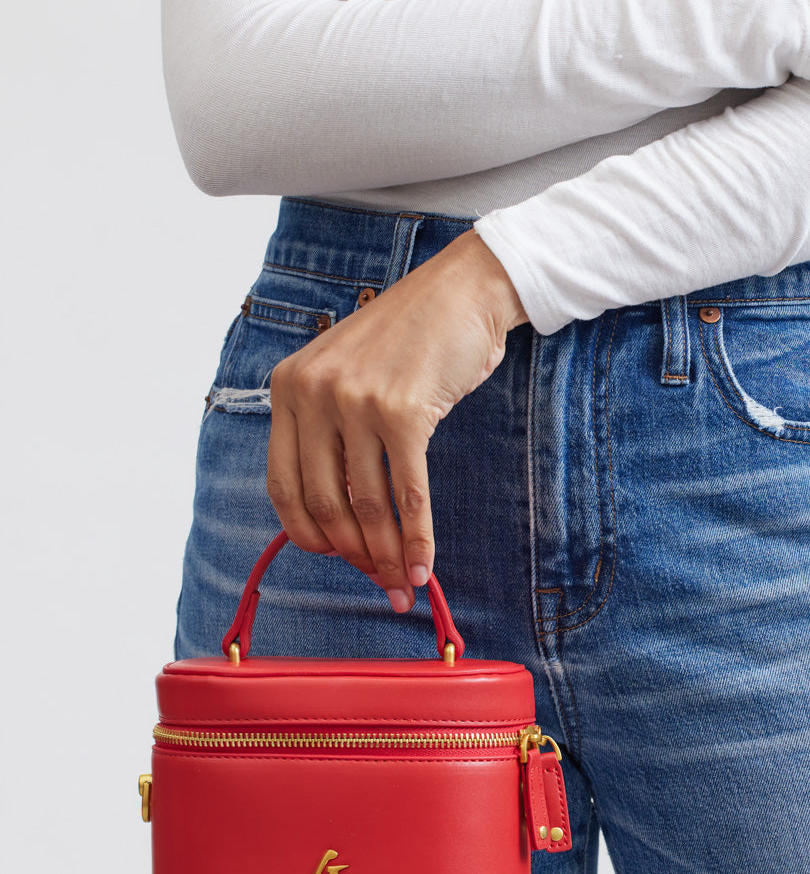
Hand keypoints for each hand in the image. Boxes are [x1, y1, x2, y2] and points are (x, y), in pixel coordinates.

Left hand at [265, 229, 527, 608]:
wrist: (464, 293)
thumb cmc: (412, 337)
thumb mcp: (347, 371)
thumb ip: (330, 428)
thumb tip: (339, 517)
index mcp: (289, 386)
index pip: (282, 482)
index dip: (307, 532)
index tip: (334, 556)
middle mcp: (314, 393)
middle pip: (322, 501)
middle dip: (352, 553)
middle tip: (376, 580)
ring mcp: (357, 401)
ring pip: (365, 503)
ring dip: (386, 554)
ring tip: (401, 581)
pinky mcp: (404, 412)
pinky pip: (407, 493)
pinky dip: (417, 538)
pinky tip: (423, 565)